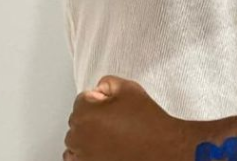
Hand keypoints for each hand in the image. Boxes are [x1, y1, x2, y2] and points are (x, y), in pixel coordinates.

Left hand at [64, 76, 190, 160]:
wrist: (160, 147)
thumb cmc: (146, 122)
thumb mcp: (130, 88)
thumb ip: (108, 83)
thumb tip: (99, 88)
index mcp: (85, 113)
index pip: (82, 99)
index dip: (100, 99)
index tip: (112, 105)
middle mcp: (78, 135)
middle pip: (78, 119)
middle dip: (92, 117)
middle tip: (115, 119)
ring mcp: (81, 154)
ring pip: (76, 138)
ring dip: (87, 135)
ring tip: (111, 135)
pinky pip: (76, 157)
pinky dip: (85, 152)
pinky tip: (102, 147)